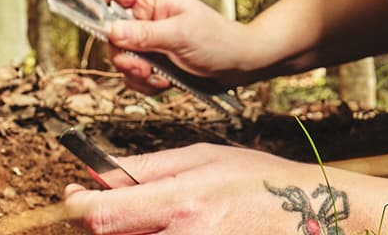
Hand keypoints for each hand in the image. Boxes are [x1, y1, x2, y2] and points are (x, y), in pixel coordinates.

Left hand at [65, 144, 386, 234]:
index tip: (73, 196)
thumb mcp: (206, 158)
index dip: (77, 208)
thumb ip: (151, 168)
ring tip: (165, 214)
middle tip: (117, 206)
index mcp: (181, 203)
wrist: (314, 213)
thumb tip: (100, 175)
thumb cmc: (261, 182)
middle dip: (105, 223)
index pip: (102, 216)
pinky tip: (182, 224)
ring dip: (135, 231)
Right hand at [92, 0, 252, 93]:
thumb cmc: (218, 40)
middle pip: (109, 31)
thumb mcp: (181, 35)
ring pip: (120, 57)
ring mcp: (148, 39)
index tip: (85, 20)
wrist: (240, 65)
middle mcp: (146, 17)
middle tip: (140, 65)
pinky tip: (163, 83)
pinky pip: (132, 74)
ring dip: (135, 73)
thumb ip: (144, 34)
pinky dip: (143, 83)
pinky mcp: (152, 60)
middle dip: (122, 54)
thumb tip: (111, 31)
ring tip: (159, 76)